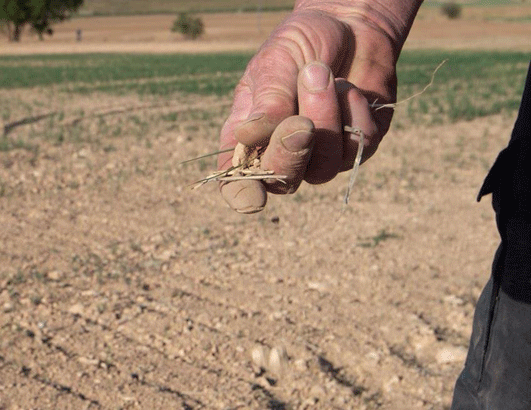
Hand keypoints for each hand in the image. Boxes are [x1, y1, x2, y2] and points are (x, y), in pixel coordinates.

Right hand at [219, 3, 416, 212]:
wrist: (347, 24)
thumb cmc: (299, 44)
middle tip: (301, 122)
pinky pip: (359, 145)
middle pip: (282, 182)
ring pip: (324, 167)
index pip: (237, 181)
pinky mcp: (356, 147)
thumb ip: (267, 100)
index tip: (254, 199)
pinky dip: (354, 110)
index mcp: (247, 138)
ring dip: (326, 118)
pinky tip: (348, 86)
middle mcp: (281, 153)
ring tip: (321, 73)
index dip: (243, 195)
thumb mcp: (274, 62)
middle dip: (292, 153)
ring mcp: (320, 155)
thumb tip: (249, 135)